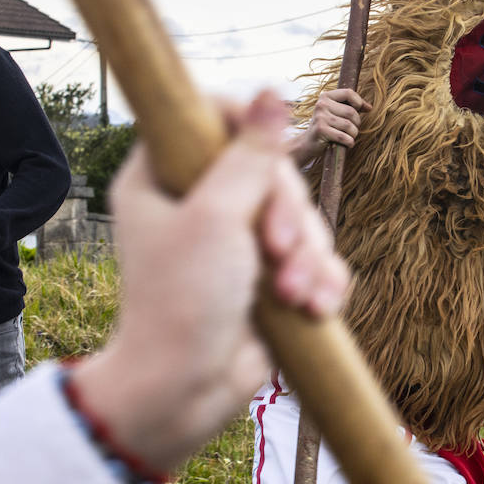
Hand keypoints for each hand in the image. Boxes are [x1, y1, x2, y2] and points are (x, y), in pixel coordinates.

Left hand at [73, 91, 349, 472]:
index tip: (271, 150)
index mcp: (162, 177)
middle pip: (272, 170)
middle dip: (290, 214)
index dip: (247, 125)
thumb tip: (273, 91)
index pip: (209, 118)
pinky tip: (316, 308)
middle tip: (279, 251)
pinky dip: (321, 281)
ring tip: (295, 296)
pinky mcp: (269, 277)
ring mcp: (238, 241)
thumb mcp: (215, 219)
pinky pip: (315, 259)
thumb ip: (249, 157)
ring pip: (302, 217)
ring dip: (309, 258)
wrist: (184, 392)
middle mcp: (200, 203)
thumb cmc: (181, 302)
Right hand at [290, 87, 371, 165]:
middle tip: (352, 129)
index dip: (359, 102)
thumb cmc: (327, 126)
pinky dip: (349, 142)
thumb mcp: (337, 113)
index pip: (349, 93)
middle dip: (357, 123)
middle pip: (351, 112)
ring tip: (349, 137)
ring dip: (353, 134)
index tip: (361, 110)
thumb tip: (369, 107)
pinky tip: (347, 144)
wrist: (309, 142)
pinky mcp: (320, 130)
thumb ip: (352, 107)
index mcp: (326, 96)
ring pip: (349, 125)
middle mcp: (321, 104)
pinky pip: (344, 137)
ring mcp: (320, 117)